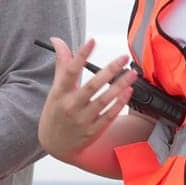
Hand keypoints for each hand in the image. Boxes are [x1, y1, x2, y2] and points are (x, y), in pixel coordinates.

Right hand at [37, 37, 133, 161]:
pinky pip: (108, 116)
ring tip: (131, 73)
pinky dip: (118, 103)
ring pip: (103, 101)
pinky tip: (128, 91)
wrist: (54, 144)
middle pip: (92, 86)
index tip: (92, 41)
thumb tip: (57, 40)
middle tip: (124, 57)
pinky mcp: (93, 131)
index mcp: (60, 93)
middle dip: (109, 70)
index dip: (80, 56)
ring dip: (119, 86)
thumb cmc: (56, 111)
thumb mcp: (56, 89)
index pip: (70, 71)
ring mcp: (82, 120)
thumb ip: (61, 64)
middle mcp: (70, 106)